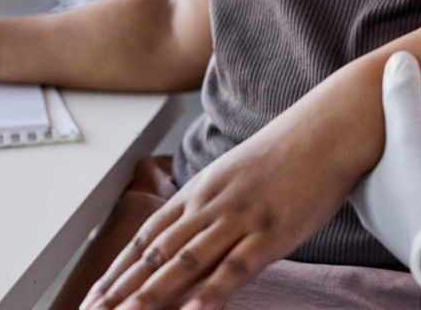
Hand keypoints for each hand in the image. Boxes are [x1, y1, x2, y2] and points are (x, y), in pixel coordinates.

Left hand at [81, 93, 370, 309]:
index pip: (146, 237)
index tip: (92, 297)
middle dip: (120, 291)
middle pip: (156, 254)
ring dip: (152, 295)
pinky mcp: (272, 232)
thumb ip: (212, 205)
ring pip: (186, 261)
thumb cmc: (288, 154)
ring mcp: (240, 219)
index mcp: (200, 192)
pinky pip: (237, 266)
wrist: (328, 128)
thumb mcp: (238, 176)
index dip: (117, 271)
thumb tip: (191, 233)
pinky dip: (213, 291)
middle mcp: (211, 205)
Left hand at [349, 52, 420, 284]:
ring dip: (401, 166)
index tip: (362, 106)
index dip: (352, 127)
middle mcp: (369, 210)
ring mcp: (394, 225)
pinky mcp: (420, 233)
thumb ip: (403, 97)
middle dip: (378, 145)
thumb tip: (398, 59)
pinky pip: (413, 200)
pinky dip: (418, 184)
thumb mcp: (412, 135)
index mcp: (355, 186)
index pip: (344, 150)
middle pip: (369, 167)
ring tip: (417, 142)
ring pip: (391, 185)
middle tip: (395, 121)